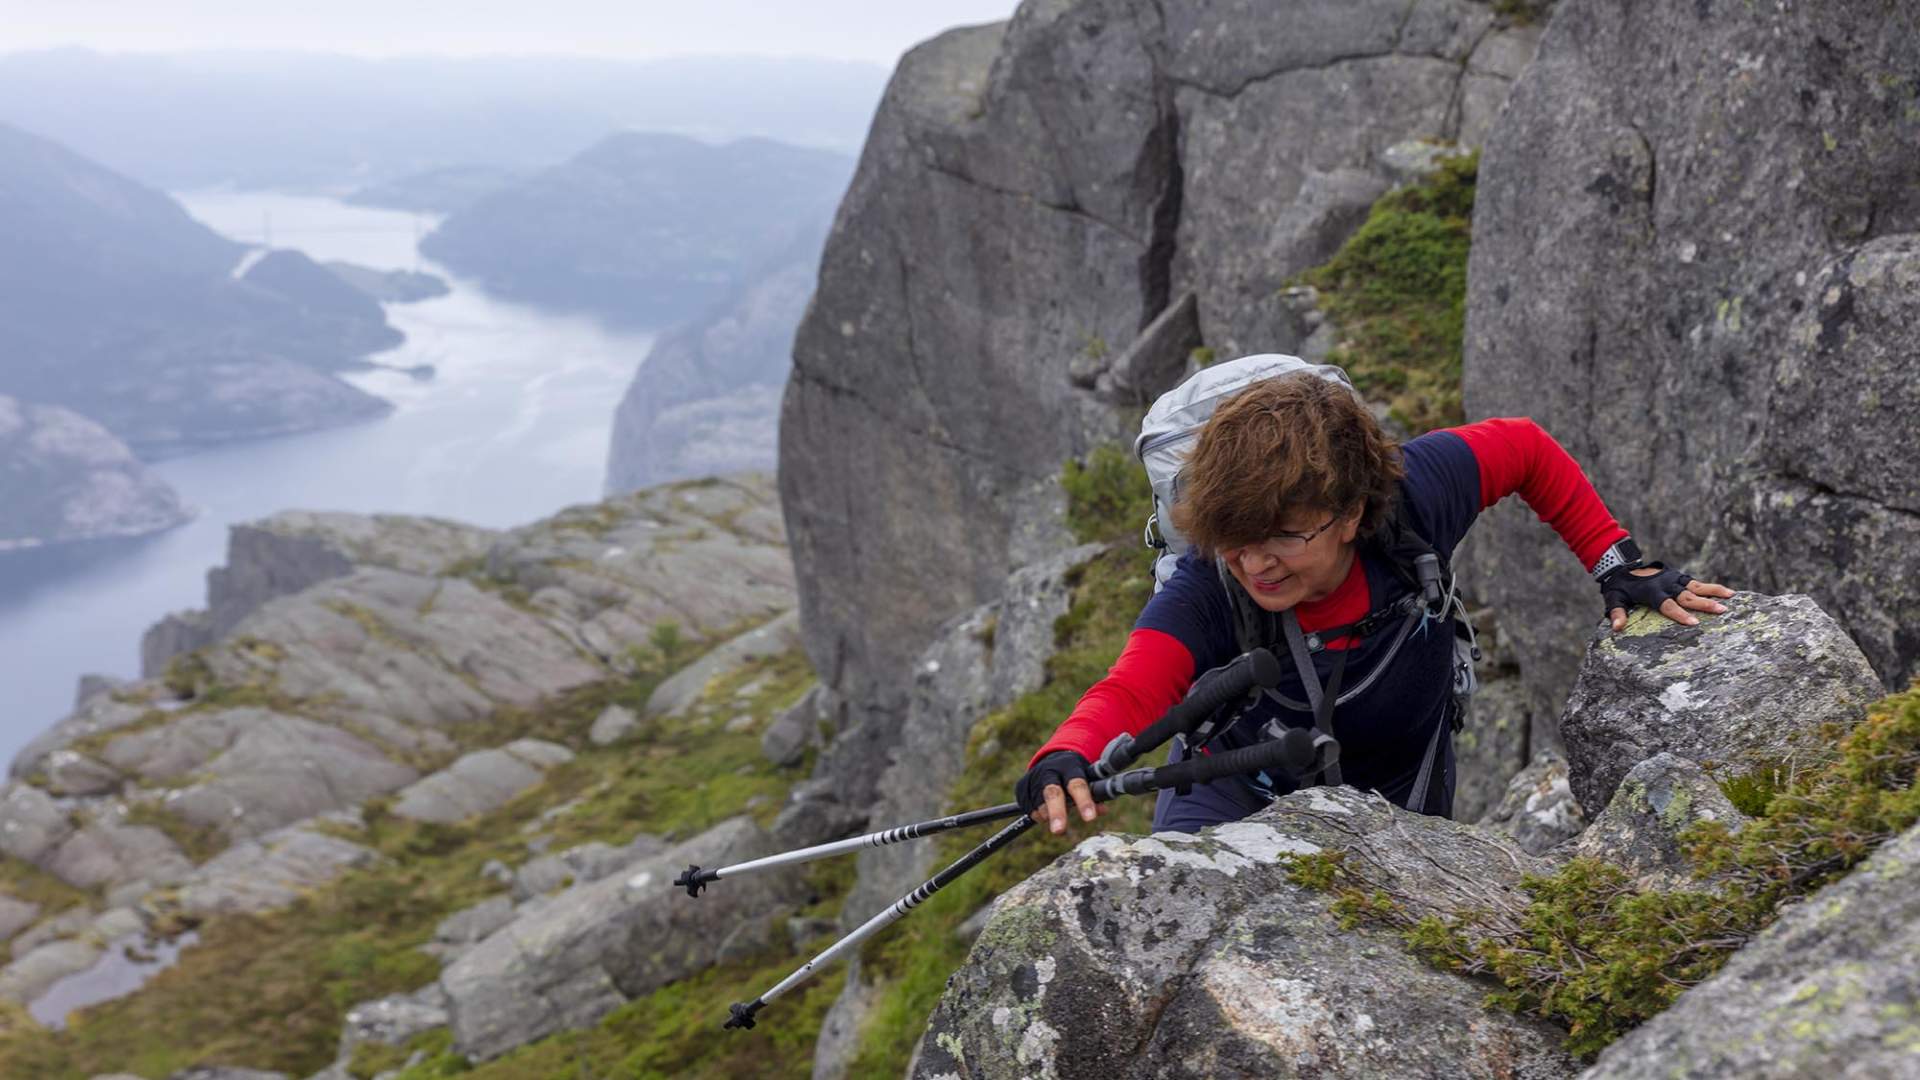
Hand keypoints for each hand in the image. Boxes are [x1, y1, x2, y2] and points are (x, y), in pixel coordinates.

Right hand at [1014, 750, 1103, 834]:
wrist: (1051, 759)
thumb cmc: (1074, 774)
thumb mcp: (1087, 778)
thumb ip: (1095, 794)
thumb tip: (1102, 811)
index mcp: (1069, 766)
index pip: (1077, 785)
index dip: (1084, 802)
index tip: (1090, 819)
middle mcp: (1049, 770)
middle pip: (1052, 793)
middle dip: (1056, 813)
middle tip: (1059, 831)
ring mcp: (1033, 778)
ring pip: (1039, 805)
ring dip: (1049, 816)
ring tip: (1057, 819)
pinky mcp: (1021, 787)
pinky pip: (1030, 810)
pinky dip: (1039, 816)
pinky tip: (1045, 811)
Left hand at [1602, 564, 1732, 630]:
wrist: (1622, 565)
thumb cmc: (1618, 586)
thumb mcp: (1613, 598)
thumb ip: (1617, 613)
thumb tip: (1617, 628)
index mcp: (1652, 592)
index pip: (1668, 605)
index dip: (1680, 614)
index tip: (1695, 623)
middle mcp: (1666, 584)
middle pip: (1687, 596)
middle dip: (1705, 604)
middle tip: (1722, 610)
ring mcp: (1674, 579)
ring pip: (1697, 586)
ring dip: (1714, 591)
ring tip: (1732, 597)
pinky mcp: (1678, 576)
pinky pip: (1696, 582)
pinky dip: (1710, 587)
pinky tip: (1726, 593)